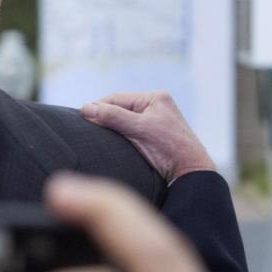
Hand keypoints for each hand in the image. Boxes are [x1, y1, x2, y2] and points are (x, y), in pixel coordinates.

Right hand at [81, 92, 213, 182]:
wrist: (190, 174)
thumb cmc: (170, 149)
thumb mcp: (139, 129)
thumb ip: (113, 117)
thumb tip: (85, 108)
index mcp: (155, 98)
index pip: (116, 98)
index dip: (97, 107)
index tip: (80, 116)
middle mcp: (155, 107)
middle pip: (118, 109)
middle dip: (102, 117)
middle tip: (84, 127)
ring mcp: (154, 121)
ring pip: (122, 121)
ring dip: (109, 127)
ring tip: (94, 135)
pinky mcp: (152, 137)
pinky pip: (128, 131)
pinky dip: (117, 135)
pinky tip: (109, 142)